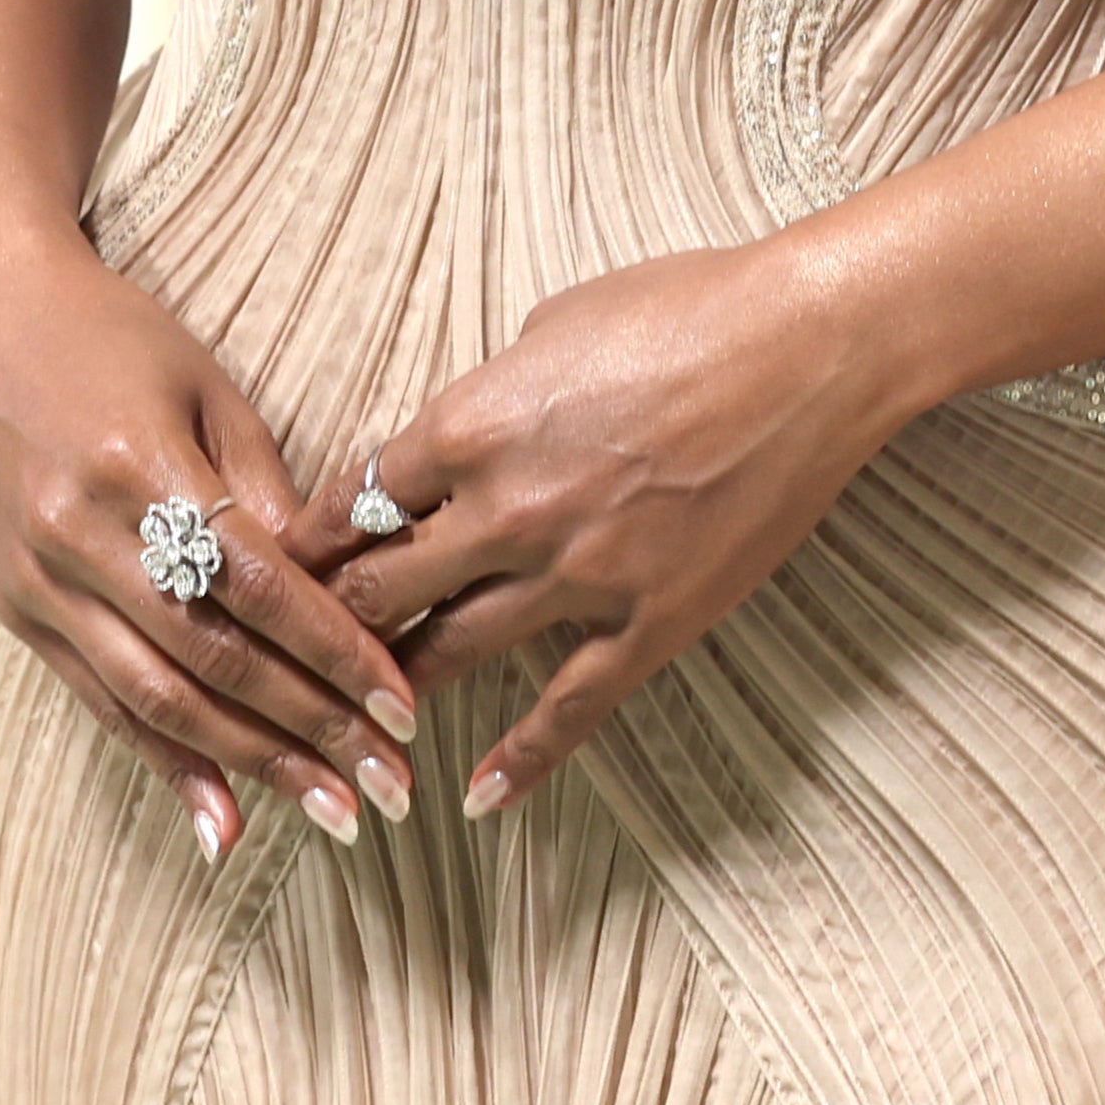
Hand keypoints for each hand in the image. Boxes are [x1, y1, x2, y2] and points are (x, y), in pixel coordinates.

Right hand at [0, 226, 424, 857]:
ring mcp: (41, 583)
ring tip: (331, 813)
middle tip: (388, 786)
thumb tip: (331, 587)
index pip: (258, 586)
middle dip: (309, 730)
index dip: (334, 653)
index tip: (401, 709)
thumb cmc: (117, 339)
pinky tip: (222, 822)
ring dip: (250, 766)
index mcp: (141, 469)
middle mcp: (82, 538)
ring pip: (158, 697)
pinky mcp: (19, 612)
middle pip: (213, 657)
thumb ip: (263, 491)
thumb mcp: (206, 388)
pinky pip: (101, 702)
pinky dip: (166, 764)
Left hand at [318, 237, 927, 820]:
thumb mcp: (557, 325)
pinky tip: (480, 795)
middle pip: (386, 587)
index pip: (358, 499)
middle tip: (308, 646)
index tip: (294, 563)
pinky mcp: (648, 621)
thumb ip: (493, 394)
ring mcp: (578, 576)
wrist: (810, 349)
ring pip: (454, 653)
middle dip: (340, 618)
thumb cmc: (689, 308)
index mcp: (472, 425)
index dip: (318, 537)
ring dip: (402, 683)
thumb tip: (459, 435)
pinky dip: (519, 760)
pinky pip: (568, 709)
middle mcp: (507, 510)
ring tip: (366, 714)